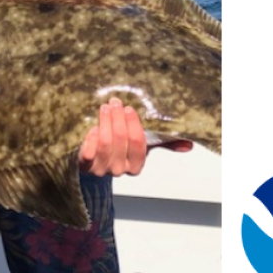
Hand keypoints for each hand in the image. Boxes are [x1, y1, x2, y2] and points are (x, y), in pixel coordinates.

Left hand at [78, 99, 192, 177]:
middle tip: (115, 102)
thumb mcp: (141, 147)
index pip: (138, 144)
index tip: (129, 108)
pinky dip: (91, 139)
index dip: (133, 125)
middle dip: (118, 118)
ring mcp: (101, 169)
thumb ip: (163, 144)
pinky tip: (93, 127)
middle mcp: (119, 170)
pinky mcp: (84, 166)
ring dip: (105, 122)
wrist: (93, 165)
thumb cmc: (120, 151)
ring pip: (105, 143)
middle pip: (120, 140)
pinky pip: (87, 153)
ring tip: (105, 108)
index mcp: (135, 166)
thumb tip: (189, 145)